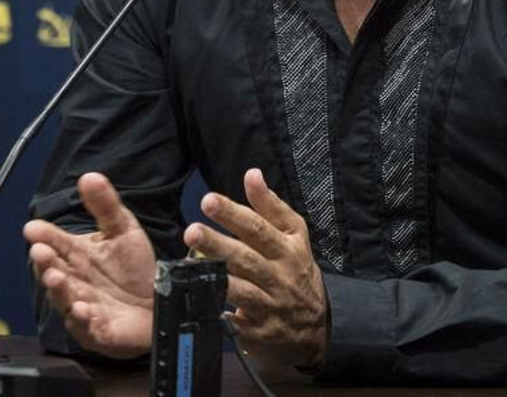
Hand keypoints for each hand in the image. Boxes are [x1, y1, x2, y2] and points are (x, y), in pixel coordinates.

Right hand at [23, 172, 155, 358]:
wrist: (158, 303)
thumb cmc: (135, 269)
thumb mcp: (123, 229)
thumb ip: (105, 205)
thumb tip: (89, 176)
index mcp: (76, 255)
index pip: (54, 242)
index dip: (44, 235)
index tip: (33, 227)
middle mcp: (73, 280)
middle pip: (52, 270)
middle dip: (44, 261)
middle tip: (39, 251)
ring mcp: (81, 305)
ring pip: (63, 298)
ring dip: (58, 288)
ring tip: (55, 277)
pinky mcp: (95, 330)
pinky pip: (85, 325)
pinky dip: (82, 318)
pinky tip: (82, 308)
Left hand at [183, 168, 328, 367]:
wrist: (316, 328)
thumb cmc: (296, 272)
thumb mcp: (293, 236)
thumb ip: (271, 206)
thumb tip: (252, 174)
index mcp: (289, 248)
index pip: (260, 227)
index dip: (234, 213)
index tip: (209, 200)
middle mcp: (280, 276)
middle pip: (247, 257)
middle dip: (218, 243)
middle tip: (192, 231)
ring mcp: (271, 305)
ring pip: (241, 289)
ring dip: (216, 276)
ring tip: (190, 264)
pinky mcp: (259, 332)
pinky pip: (236, 322)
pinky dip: (221, 312)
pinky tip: (202, 301)